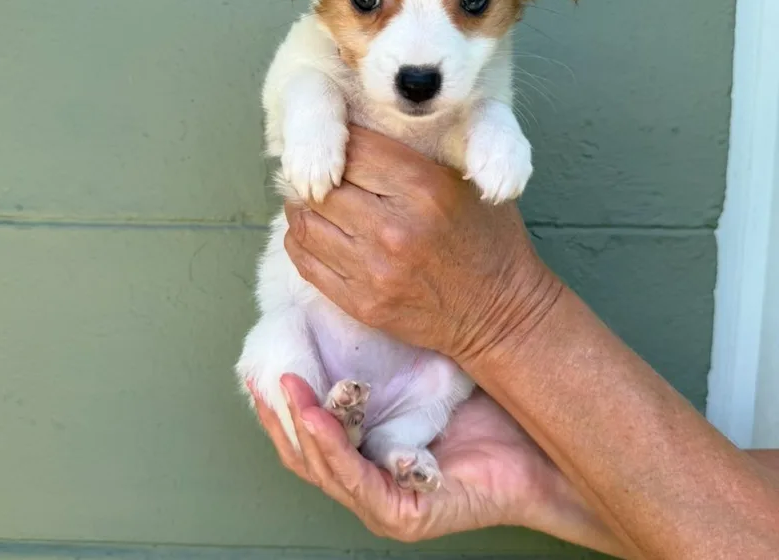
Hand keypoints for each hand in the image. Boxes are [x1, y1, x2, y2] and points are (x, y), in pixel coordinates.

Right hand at [252, 375, 623, 554]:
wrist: (544, 444)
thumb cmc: (488, 402)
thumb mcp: (428, 366)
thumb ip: (390, 347)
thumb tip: (362, 293)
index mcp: (368, 447)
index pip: (311, 427)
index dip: (282, 398)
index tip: (266, 360)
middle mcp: (368, 477)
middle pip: (304, 451)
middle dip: (278, 412)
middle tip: (264, 373)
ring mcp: (383, 501)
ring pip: (321, 468)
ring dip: (299, 426)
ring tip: (284, 387)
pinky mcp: (403, 515)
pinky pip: (356, 482)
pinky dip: (332, 449)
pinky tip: (317, 416)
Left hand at [283, 126, 562, 362]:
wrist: (500, 313)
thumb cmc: (488, 238)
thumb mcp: (468, 178)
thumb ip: (416, 152)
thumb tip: (355, 129)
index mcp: (423, 187)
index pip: (353, 147)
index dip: (340, 136)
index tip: (337, 137)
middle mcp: (394, 228)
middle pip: (323, 184)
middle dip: (317, 171)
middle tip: (318, 168)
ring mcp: (374, 269)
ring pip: (305, 221)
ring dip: (302, 204)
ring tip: (312, 197)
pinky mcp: (361, 303)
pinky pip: (306, 261)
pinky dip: (302, 239)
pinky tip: (316, 229)